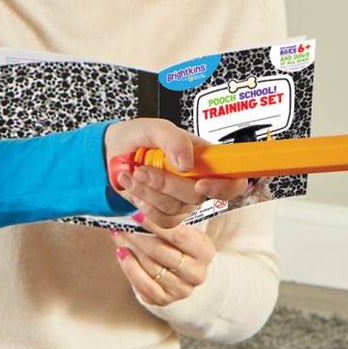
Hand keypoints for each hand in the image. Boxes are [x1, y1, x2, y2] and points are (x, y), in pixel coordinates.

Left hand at [102, 118, 245, 226]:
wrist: (113, 154)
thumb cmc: (137, 138)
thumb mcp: (152, 128)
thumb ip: (172, 138)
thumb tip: (187, 163)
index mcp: (205, 158)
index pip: (234, 179)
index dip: (224, 186)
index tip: (200, 184)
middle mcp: (199, 180)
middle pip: (197, 197)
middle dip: (166, 185)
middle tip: (142, 170)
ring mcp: (184, 199)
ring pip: (176, 209)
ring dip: (148, 193)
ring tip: (132, 174)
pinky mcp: (168, 213)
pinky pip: (163, 220)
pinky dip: (145, 205)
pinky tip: (135, 190)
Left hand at [111, 218, 213, 307]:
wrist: (184, 273)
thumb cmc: (180, 245)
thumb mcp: (183, 229)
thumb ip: (165, 219)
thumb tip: (134, 203)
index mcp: (205, 251)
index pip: (178, 235)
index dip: (154, 223)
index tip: (136, 211)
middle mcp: (196, 273)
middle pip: (160, 251)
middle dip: (137, 234)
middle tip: (121, 220)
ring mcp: (181, 289)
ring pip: (150, 266)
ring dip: (130, 247)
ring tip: (119, 232)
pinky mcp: (164, 299)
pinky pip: (143, 284)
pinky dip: (129, 267)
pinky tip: (121, 252)